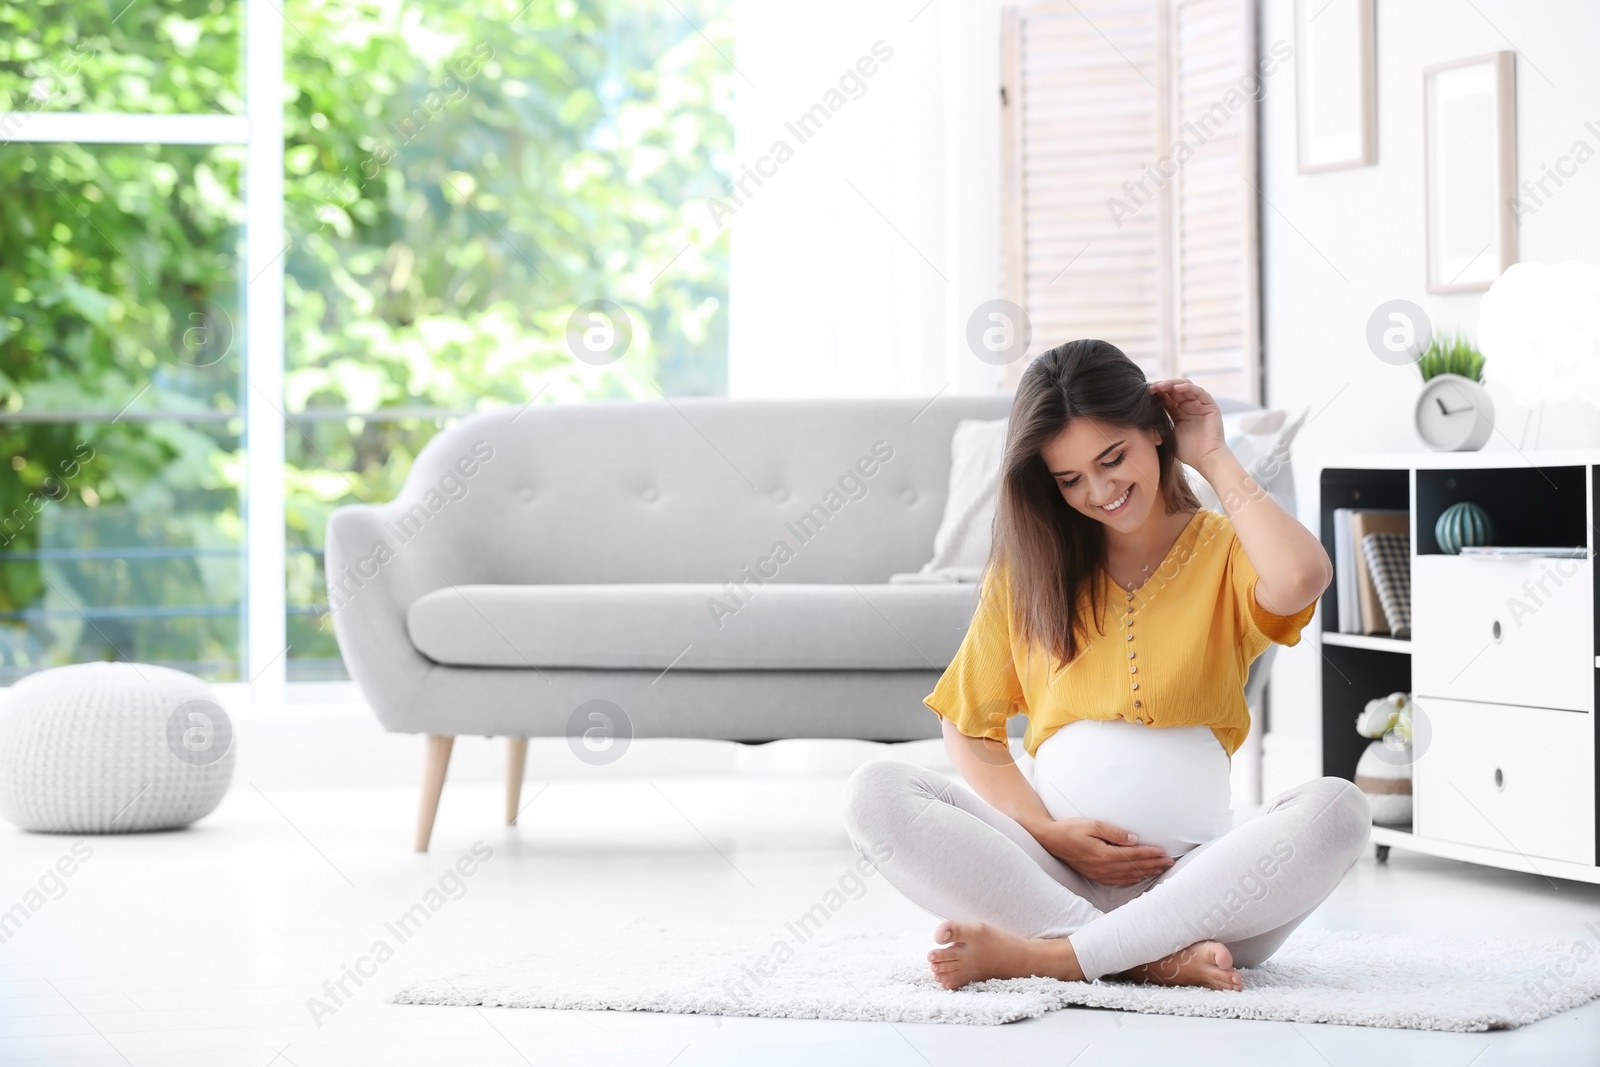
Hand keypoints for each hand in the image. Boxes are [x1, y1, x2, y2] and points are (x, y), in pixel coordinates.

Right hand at [1028, 817, 1174, 885]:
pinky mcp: (1094, 875)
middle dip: (1153, 864)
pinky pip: (1117, 881)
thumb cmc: (1070, 829)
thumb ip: (1114, 833)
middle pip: (1134, 867)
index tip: (1165, 853)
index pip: (1134, 855)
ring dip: (1145, 872)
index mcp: (1104, 854)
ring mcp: (1099, 873)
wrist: (1050, 840)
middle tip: (1169, 862)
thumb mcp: (1092, 825)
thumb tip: (1134, 840)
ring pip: (1128, 876)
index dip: (1151, 854)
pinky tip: (1139, 877)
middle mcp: (1103, 867)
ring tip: (1160, 869)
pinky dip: (1131, 880)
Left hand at [1147, 378, 1227, 471]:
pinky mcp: (1210, 405)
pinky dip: (1187, 388)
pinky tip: (1175, 388)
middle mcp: (1189, 407)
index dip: (1155, 394)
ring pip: (1185, 387)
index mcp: (1178, 413)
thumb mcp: (1168, 434)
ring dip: (1171, 385)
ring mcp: (1200, 405)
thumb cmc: (1187, 452)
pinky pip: (1199, 392)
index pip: (1166, 398)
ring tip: (1160, 387)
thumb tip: (1142, 414)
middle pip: (1174, 390)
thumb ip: (1159, 423)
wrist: (1206, 460)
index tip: (1143, 393)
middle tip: (1150, 388)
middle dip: (1161, 387)